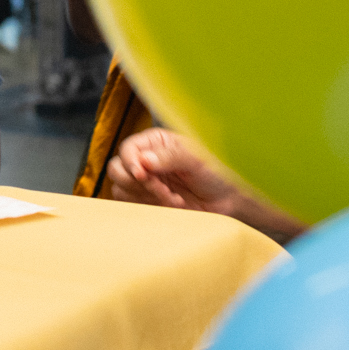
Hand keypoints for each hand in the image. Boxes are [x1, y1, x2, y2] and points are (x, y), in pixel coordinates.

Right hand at [105, 128, 306, 242]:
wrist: (231, 199)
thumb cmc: (218, 171)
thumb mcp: (196, 159)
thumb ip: (169, 157)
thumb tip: (143, 160)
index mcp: (155, 142)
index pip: (127, 149)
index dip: (131, 162)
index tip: (143, 174)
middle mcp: (146, 160)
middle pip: (117, 169)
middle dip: (138, 182)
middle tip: (161, 189)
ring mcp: (145, 182)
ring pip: (121, 189)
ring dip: (146, 196)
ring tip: (173, 199)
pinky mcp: (148, 201)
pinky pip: (132, 205)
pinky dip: (149, 207)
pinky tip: (172, 206)